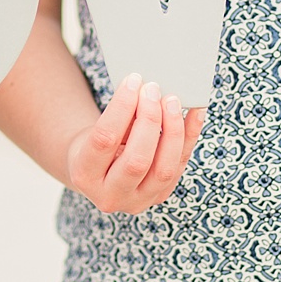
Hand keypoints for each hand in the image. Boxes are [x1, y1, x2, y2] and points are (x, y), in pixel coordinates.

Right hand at [64, 73, 208, 213]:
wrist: (99, 172)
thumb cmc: (96, 144)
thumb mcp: (94, 131)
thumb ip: (119, 116)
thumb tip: (147, 89)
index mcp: (84, 175)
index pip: (105, 139)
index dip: (121, 107)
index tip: (133, 80)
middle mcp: (110, 196)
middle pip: (137, 160)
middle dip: (149, 120)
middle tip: (153, 90)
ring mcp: (138, 201)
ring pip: (164, 169)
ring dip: (173, 130)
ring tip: (172, 101)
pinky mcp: (160, 196)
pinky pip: (181, 166)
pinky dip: (190, 137)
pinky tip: (195, 113)